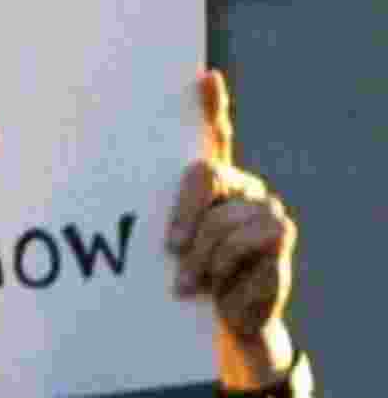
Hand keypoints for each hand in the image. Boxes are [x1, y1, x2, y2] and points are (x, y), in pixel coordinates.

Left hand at [166, 69, 295, 340]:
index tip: (204, 78)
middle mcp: (242, 183)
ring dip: (200, 259)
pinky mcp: (280, 232)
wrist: (226, 319)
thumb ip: (155, 222)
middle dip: (183, 215)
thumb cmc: (190, 277)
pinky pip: (244, 241)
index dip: (211, 105)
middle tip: (171, 249)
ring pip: (220, 220)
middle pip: (205, 173)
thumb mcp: (170, 248)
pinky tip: (220, 284)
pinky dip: (223, 268)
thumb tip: (116, 203)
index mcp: (214, 180)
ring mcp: (265, 205)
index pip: (215, 133)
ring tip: (191, 283)